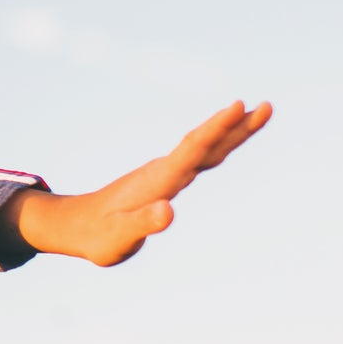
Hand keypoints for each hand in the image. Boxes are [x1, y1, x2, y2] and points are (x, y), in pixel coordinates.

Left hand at [0, 100, 271, 266]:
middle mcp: (164, 171)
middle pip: (205, 143)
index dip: (216, 128)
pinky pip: (198, 157)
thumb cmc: (97, 236)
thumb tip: (169, 211)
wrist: (75, 225)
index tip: (238, 106)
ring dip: (232, 131)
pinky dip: (218, 145)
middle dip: (235, 126)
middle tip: (268, 106)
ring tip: (258, 113)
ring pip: (205, 147)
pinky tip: (227, 141)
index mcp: (158, 181)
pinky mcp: (165, 179)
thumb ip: (143, 224)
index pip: (192, 149)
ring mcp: (165, 173)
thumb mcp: (118, 237)